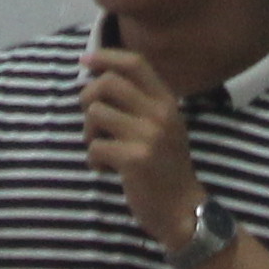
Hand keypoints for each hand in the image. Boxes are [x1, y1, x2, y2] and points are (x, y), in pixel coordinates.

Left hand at [81, 47, 202, 249]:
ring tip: (101, 148)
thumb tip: (99, 79)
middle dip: (88, 97)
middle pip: (109, 82)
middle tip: (92, 120)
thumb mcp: (164, 127)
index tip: (85, 60)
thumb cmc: (166, 168)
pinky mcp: (134, 159)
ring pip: (96, 113)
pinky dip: (93, 159)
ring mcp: (148, 135)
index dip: (106, 56)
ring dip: (89, 132)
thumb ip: (141, 103)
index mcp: (167, 101)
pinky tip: (106, 170)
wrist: (183, 211)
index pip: (135, 63)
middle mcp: (160, 113)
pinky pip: (95, 146)